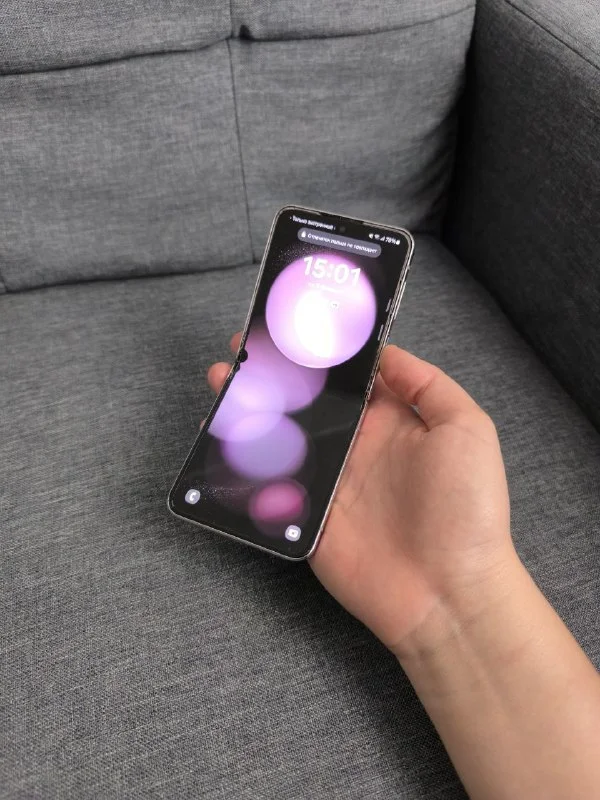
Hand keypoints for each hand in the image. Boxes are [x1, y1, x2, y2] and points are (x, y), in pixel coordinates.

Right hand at [207, 336, 513, 657]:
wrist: (448, 592)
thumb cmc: (466, 507)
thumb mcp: (466, 428)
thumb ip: (425, 384)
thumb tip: (382, 353)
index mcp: (390, 421)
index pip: (348, 377)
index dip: (322, 352)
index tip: (291, 323)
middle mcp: (354, 445)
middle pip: (307, 402)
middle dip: (275, 374)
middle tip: (242, 348)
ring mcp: (327, 481)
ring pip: (280, 437)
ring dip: (249, 409)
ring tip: (220, 381)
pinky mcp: (303, 515)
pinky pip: (267, 483)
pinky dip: (241, 461)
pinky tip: (216, 436)